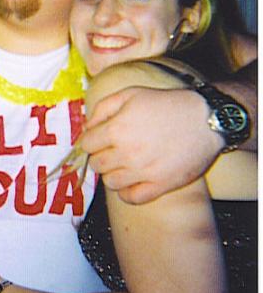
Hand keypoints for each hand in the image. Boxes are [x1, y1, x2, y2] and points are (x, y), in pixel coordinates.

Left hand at [79, 86, 223, 203]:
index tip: (99, 139)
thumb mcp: (131, 94)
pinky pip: (131, 198)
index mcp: (117, 129)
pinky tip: (133, 181)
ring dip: (112, 174)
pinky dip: (127, 192)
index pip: (86, 144)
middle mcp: (127, 153)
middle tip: (111, 151)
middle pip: (96, 164)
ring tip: (123, 165)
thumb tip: (87, 127)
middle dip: (100, 156)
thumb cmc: (167, 104)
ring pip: (110, 183)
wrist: (207, 120)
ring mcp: (144, 171)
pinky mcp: (161, 185)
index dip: (91, 140)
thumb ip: (102, 108)